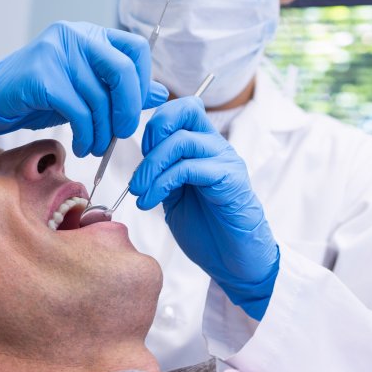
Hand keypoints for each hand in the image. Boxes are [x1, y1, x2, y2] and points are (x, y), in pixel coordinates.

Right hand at [0, 21, 168, 156]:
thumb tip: (161, 93)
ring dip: (102, 131)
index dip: (142, 83)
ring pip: (98, 96)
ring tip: (94, 147)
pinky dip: (85, 133)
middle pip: (122, 70)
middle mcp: (74, 36)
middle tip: (122, 134)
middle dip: (128, 109)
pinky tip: (80, 145)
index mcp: (89, 35)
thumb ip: (120, 90)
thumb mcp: (84, 91)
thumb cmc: (37, 96)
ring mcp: (55, 53)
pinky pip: (77, 109)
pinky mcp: (40, 76)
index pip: (135, 50)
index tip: (132, 111)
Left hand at [129, 97, 278, 319]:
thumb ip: (161, 173)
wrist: (234, 262)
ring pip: (182, 141)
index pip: (182, 109)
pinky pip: (190, 168)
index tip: (141, 153)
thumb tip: (137, 164)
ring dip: (151, 167)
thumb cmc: (206, 230)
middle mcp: (217, 147)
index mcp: (203, 146)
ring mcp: (225, 161)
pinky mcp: (230, 180)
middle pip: (184, 111)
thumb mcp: (174, 195)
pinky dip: (162, 183)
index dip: (156, 121)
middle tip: (137, 173)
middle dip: (152, 135)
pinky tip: (150, 201)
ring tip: (139, 192)